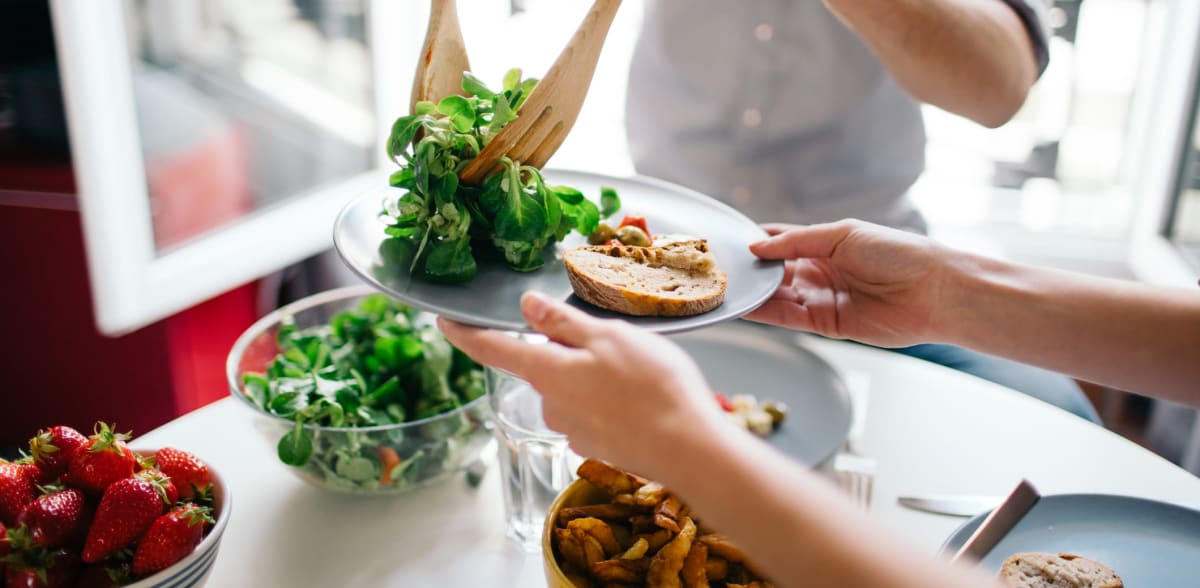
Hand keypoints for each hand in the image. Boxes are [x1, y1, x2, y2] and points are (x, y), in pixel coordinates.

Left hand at [437, 292, 729, 476]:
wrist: (688, 449)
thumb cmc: (652, 387)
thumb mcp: (608, 337)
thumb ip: (562, 323)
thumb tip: (525, 305)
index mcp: (548, 372)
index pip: (492, 349)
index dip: (464, 333)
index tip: (442, 320)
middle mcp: (551, 405)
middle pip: (543, 366)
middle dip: (567, 350)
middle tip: (611, 338)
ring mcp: (574, 430)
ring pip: (572, 388)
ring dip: (594, 376)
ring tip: (639, 369)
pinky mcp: (598, 445)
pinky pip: (595, 411)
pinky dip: (611, 400)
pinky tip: (642, 397)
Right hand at [745, 219, 949, 346]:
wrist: (933, 291)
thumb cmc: (897, 253)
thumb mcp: (842, 235)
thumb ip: (796, 242)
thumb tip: (757, 247)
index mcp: (825, 244)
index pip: (781, 241)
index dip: (756, 242)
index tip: (728, 243)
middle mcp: (820, 272)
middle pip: (775, 272)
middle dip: (750, 271)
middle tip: (719, 269)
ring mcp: (822, 299)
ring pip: (777, 296)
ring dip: (754, 294)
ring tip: (726, 289)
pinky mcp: (826, 325)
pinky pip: (789, 318)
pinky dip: (767, 313)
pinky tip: (746, 307)